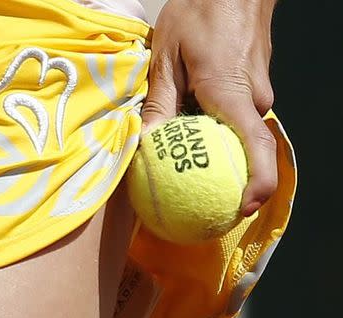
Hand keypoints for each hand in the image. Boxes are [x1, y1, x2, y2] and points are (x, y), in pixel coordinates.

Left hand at [142, 0, 277, 216]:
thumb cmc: (201, 11)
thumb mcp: (167, 56)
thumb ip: (161, 101)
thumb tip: (149, 142)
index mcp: (231, 92)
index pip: (257, 146)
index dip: (258, 184)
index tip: (246, 208)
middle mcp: (252, 98)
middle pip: (243, 147)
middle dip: (226, 173)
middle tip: (198, 190)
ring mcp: (257, 92)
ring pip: (238, 132)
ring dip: (217, 147)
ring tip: (188, 158)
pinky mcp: (253, 86)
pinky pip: (237, 117)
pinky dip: (219, 129)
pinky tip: (195, 128)